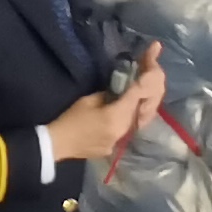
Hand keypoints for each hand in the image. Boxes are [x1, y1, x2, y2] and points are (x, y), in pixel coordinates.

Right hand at [50, 46, 165, 168]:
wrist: (58, 144)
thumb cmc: (71, 119)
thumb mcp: (89, 100)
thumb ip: (110, 94)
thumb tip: (120, 91)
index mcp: (117, 116)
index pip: (138, 94)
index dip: (146, 77)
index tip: (152, 64)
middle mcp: (124, 129)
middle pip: (145, 108)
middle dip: (151, 89)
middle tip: (153, 72)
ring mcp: (121, 140)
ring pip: (139, 120)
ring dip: (144, 104)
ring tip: (148, 89)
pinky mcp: (115, 146)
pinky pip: (129, 129)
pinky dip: (132, 117)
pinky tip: (133, 109)